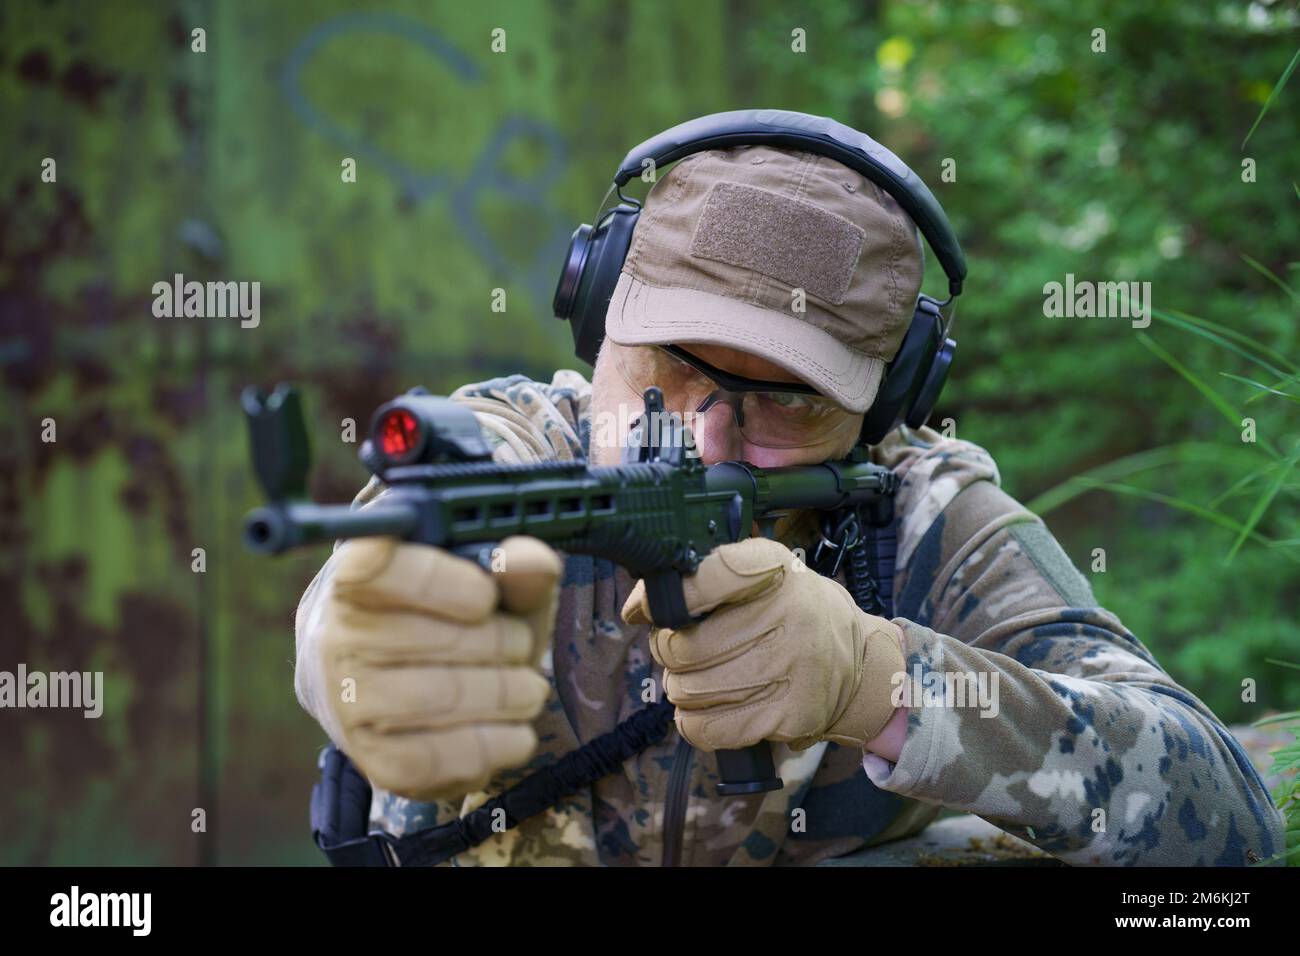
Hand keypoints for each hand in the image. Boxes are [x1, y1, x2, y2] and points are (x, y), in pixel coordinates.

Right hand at [308, 535, 560, 800]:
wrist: (418, 688)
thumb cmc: (457, 621)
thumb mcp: (492, 586)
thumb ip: (514, 567)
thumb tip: (532, 563)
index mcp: (356, 574)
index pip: (373, 566)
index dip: (436, 581)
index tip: (486, 595)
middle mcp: (333, 635)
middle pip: (419, 638)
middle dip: (496, 642)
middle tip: (522, 645)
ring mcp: (343, 700)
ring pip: (428, 698)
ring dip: (499, 695)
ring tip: (529, 690)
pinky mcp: (367, 757)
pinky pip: (426, 760)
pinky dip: (487, 748)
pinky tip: (516, 735)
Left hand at [620, 537, 904, 752]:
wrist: (863, 665)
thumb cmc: (798, 614)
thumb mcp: (766, 575)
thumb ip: (706, 580)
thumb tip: (637, 608)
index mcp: (775, 569)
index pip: (708, 575)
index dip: (664, 597)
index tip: (646, 610)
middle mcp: (788, 614)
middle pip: (686, 646)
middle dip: (668, 653)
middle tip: (679, 652)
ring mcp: (791, 668)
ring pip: (692, 689)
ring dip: (680, 689)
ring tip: (694, 681)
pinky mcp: (788, 715)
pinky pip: (711, 728)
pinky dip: (694, 723)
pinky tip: (704, 710)